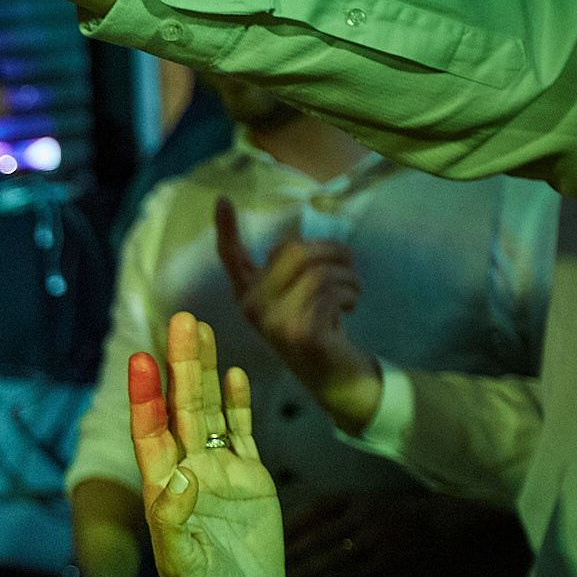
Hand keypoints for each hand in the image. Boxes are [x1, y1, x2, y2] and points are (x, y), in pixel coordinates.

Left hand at [128, 313, 283, 576]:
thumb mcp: (187, 567)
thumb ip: (177, 525)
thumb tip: (176, 481)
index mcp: (164, 490)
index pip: (151, 433)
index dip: (147, 397)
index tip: (143, 360)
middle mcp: (188, 472)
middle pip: (181, 409)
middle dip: (181, 366)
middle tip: (182, 321)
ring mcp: (220, 473)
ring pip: (210, 413)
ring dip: (206, 374)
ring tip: (203, 330)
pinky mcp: (251, 481)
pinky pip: (241, 434)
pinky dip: (237, 405)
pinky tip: (235, 374)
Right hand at [215, 197, 381, 433]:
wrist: (338, 377)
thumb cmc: (320, 329)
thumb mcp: (300, 295)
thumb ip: (292, 270)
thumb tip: (294, 237)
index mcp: (249, 296)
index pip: (231, 258)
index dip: (225, 229)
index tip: (222, 200)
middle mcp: (252, 309)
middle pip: (292, 251)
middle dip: (331, 250)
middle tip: (348, 265)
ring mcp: (273, 323)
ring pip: (317, 270)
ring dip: (348, 274)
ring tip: (353, 290)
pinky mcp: (299, 333)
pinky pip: (330, 290)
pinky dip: (351, 291)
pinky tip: (351, 304)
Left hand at [283, 490, 421, 576]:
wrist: (426, 531)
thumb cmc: (377, 518)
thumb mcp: (357, 505)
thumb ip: (327, 515)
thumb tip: (282, 534)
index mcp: (354, 497)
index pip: (318, 505)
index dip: (294, 522)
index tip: (271, 539)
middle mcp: (365, 514)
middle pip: (322, 535)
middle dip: (293, 555)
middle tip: (269, 570)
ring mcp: (377, 538)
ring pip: (335, 559)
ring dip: (307, 576)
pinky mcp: (387, 561)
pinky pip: (354, 576)